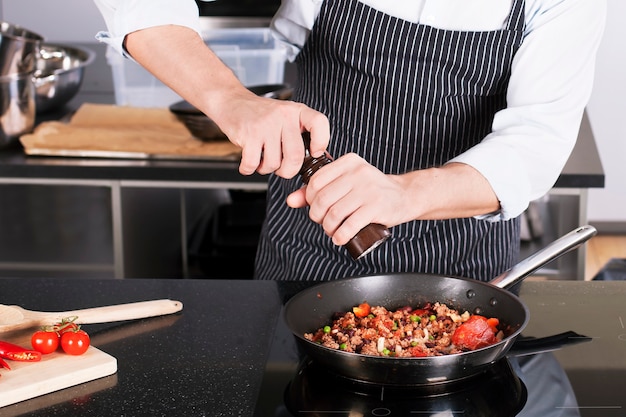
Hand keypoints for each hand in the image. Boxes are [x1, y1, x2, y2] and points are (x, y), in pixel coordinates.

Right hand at [212, 91, 329, 177]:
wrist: (231, 101)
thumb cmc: (260, 114)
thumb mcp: (286, 116)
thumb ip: (300, 134)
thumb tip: (318, 159)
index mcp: (296, 111)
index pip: (319, 123)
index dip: (321, 142)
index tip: (314, 153)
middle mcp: (283, 115)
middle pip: (296, 155)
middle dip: (288, 171)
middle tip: (282, 169)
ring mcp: (266, 124)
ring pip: (274, 163)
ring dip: (266, 169)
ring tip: (261, 159)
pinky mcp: (249, 134)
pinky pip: (253, 163)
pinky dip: (249, 168)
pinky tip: (249, 162)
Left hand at [286, 153, 411, 244]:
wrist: (404, 195)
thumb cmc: (370, 190)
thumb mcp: (346, 183)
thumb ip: (319, 188)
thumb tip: (290, 200)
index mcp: (348, 162)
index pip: (316, 180)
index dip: (309, 198)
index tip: (316, 207)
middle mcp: (358, 172)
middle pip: (322, 199)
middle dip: (317, 216)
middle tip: (324, 222)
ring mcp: (368, 189)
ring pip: (334, 213)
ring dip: (328, 228)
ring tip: (332, 231)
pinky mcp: (376, 207)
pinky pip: (350, 225)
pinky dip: (340, 236)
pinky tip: (340, 239)